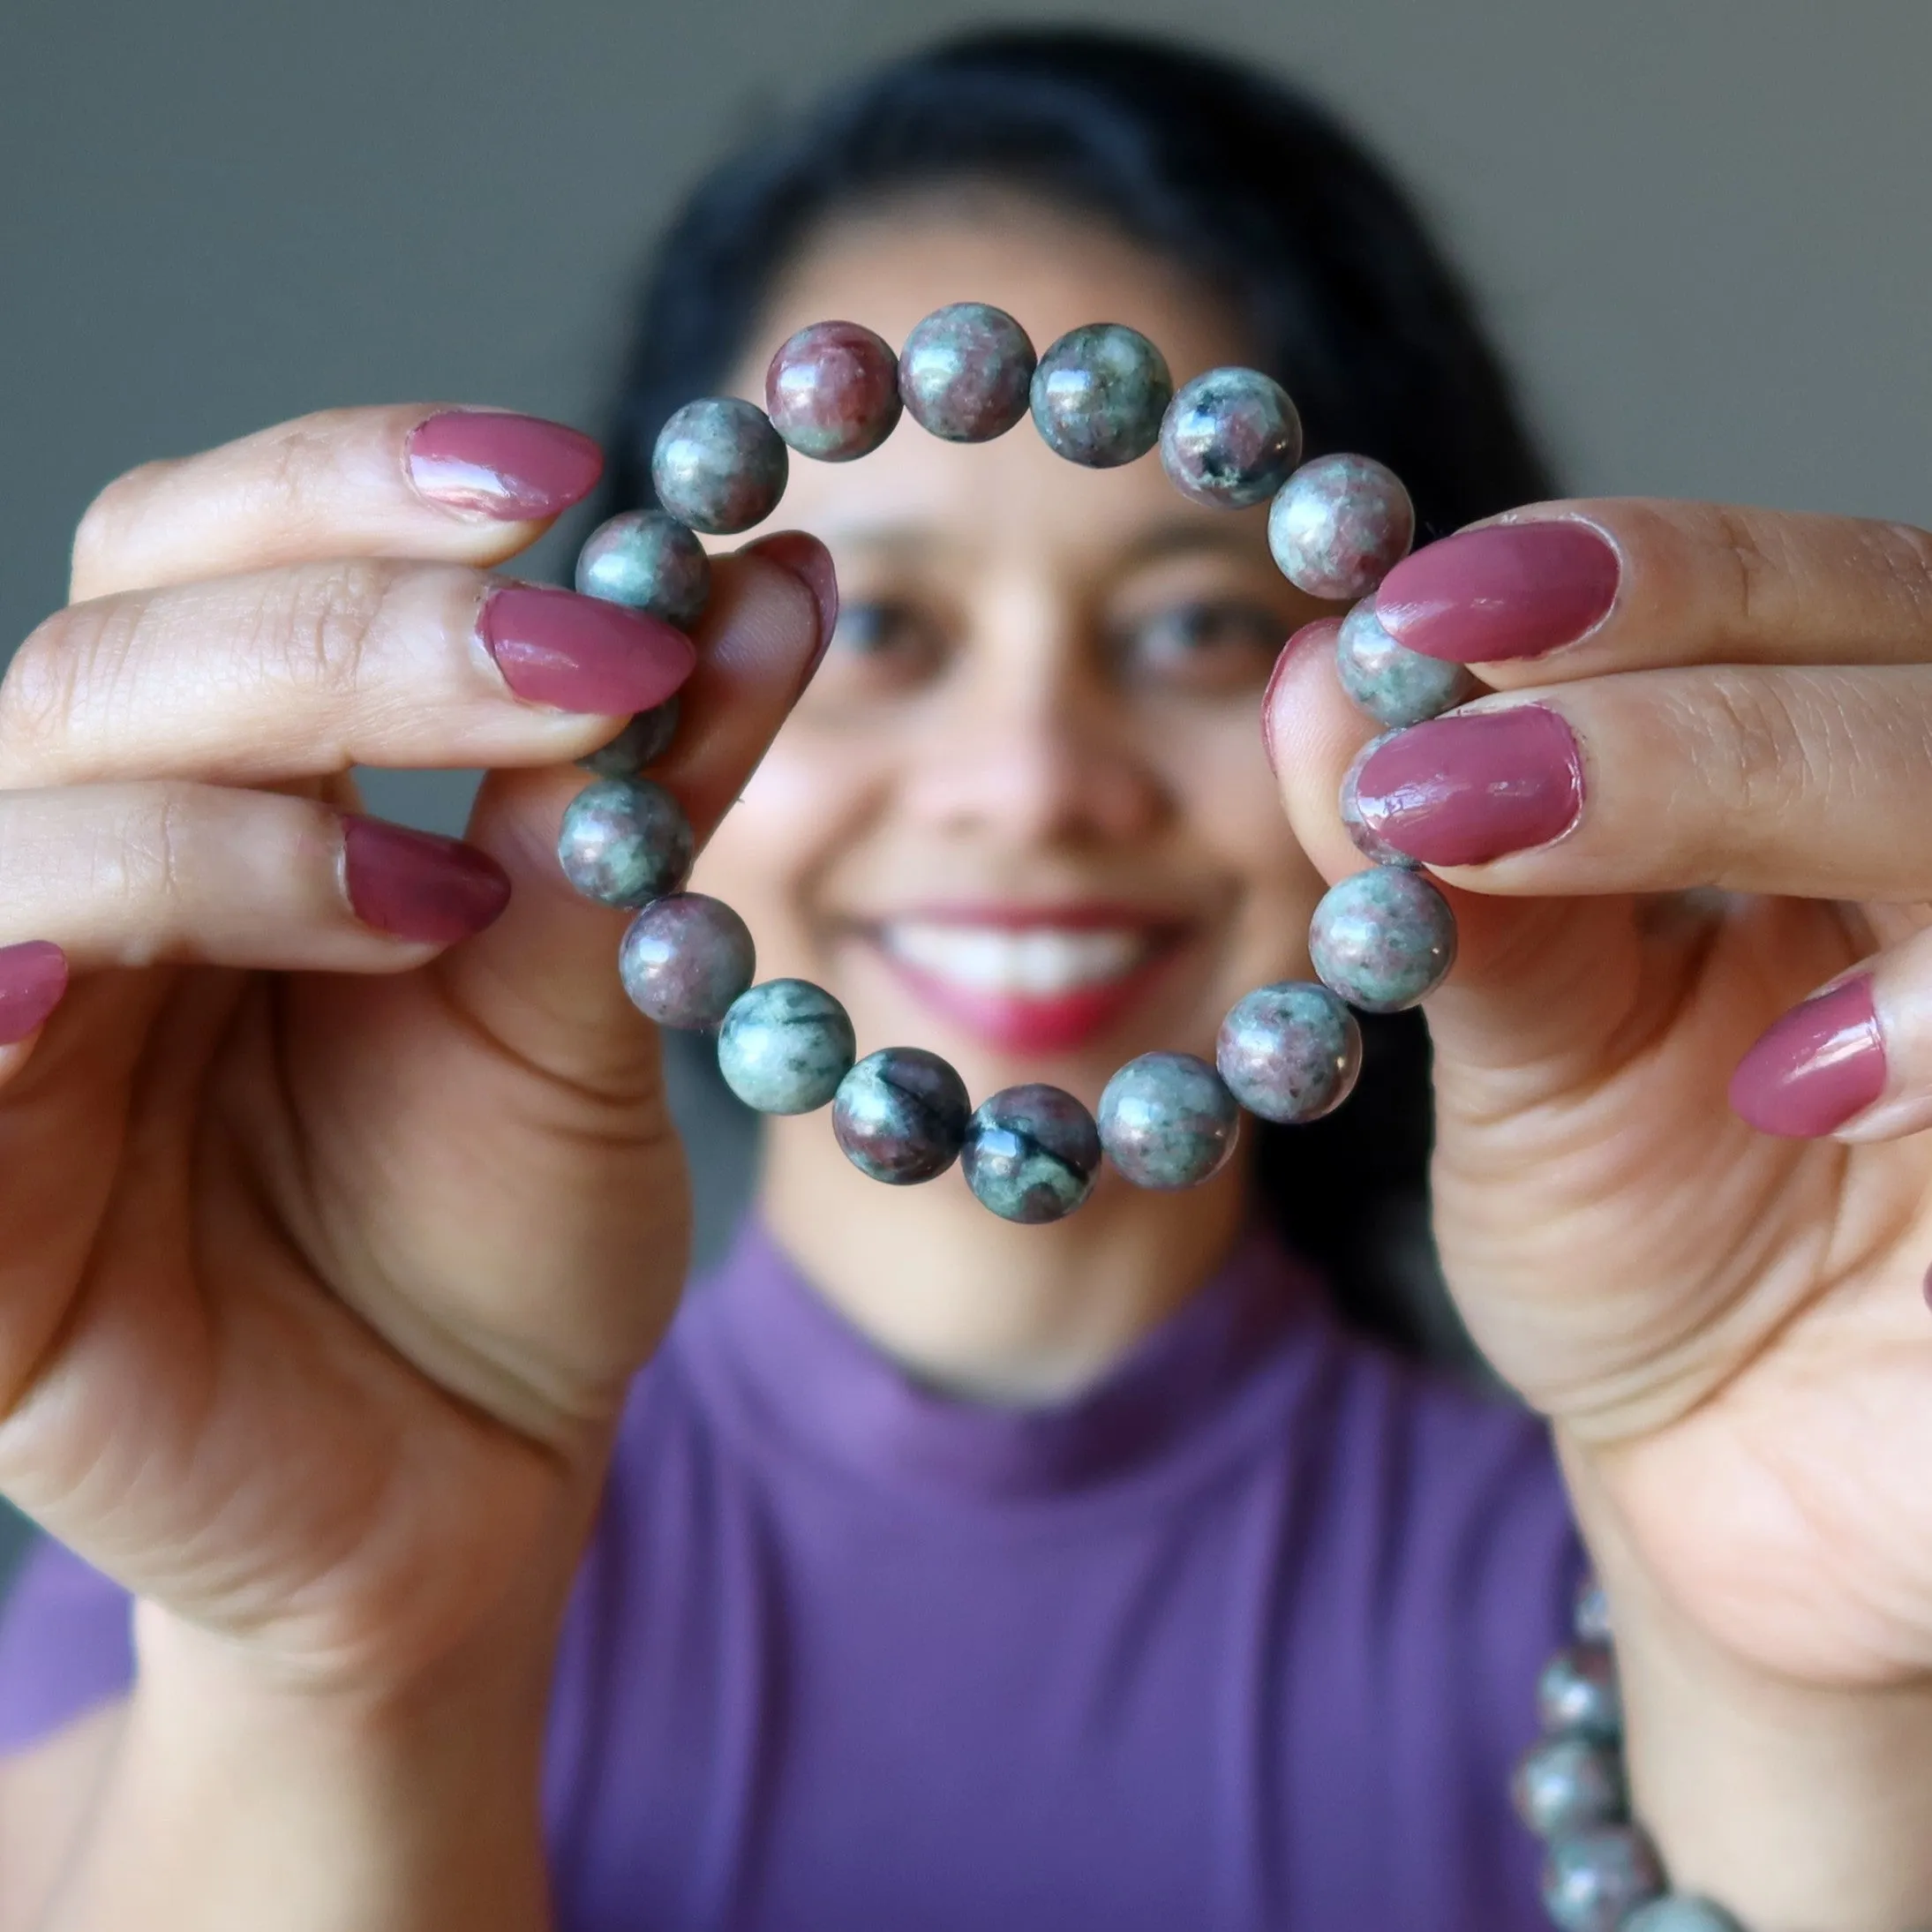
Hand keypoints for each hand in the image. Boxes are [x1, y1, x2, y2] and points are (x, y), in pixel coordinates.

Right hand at [0, 406, 825, 1697]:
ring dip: (241, 813)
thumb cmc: (510, 1238)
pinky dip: (18, 970)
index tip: (578, 478)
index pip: (211, 565)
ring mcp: (5, 1042)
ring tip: (449, 896)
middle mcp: (82, 878)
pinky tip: (99, 972)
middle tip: (590, 654)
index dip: (358, 488)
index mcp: (219, 803)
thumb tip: (768, 581)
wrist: (472, 1484)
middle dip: (360, 638)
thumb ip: (643, 796)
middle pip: (120, 660)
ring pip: (26, 822)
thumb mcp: (588, 998)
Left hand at [1271, 502, 1931, 1919]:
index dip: (1641, 576)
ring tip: (1526, 861)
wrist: (1747, 1482)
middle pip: (1922, 661)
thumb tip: (1316, 683)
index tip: (1424, 612)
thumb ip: (1449, 879)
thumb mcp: (1528, 1056)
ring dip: (1776, 792)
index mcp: (1852, 779)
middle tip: (1451, 754)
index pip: (1806, 600)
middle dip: (1680, 698)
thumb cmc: (1649, 1242)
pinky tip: (1796, 1085)